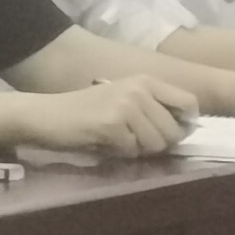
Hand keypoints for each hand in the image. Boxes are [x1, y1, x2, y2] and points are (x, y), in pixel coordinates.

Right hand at [30, 77, 199, 158]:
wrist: (46, 114)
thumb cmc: (87, 111)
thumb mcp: (125, 100)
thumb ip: (154, 109)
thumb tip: (186, 130)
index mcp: (146, 80)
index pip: (189, 102)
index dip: (187, 124)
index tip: (172, 135)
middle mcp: (140, 89)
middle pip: (174, 130)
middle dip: (159, 145)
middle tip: (136, 143)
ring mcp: (126, 105)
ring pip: (156, 144)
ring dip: (139, 151)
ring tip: (119, 141)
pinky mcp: (111, 124)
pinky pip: (132, 151)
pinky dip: (120, 153)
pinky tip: (104, 143)